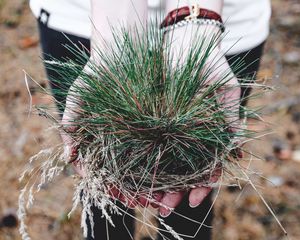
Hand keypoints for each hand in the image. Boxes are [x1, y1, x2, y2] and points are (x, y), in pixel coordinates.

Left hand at [157, 24, 241, 216]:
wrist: (185, 41)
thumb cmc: (210, 64)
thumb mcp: (225, 90)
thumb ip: (230, 119)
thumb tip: (236, 150)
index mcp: (208, 134)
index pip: (206, 168)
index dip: (201, 186)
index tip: (192, 199)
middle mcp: (187, 135)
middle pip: (181, 171)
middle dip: (173, 191)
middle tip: (162, 207)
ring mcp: (168, 128)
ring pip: (162, 162)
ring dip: (154, 182)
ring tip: (144, 199)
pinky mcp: (150, 118)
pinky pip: (144, 143)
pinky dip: (139, 160)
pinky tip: (131, 174)